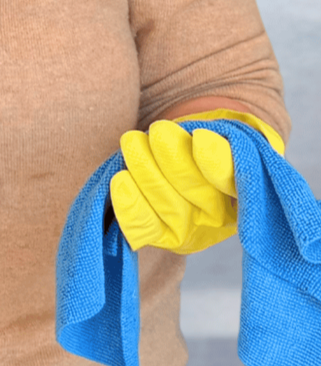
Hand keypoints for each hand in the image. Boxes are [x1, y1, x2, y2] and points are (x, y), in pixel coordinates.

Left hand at [109, 109, 283, 254]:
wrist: (192, 160)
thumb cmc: (213, 144)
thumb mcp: (228, 138)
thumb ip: (224, 144)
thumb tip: (201, 143)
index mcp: (246, 189)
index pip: (234, 178)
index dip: (215, 161)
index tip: (200, 139)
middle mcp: (221, 215)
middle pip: (195, 188)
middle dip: (172, 157)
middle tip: (159, 131)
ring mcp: (191, 227)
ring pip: (166, 203)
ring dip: (146, 170)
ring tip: (133, 141)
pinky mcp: (164, 234)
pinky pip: (145, 226)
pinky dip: (131, 205)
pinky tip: (120, 181)